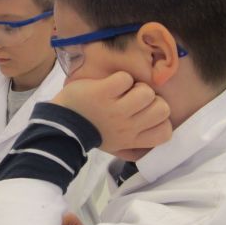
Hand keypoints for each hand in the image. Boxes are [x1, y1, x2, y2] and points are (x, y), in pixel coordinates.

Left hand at [52, 71, 171, 159]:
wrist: (60, 124)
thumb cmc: (89, 132)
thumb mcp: (114, 146)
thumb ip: (134, 146)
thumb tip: (152, 143)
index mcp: (131, 139)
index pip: (165, 133)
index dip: (161, 120)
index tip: (146, 115)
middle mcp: (127, 126)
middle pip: (162, 109)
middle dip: (152, 99)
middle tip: (134, 100)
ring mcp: (115, 109)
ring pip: (146, 92)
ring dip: (136, 86)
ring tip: (122, 91)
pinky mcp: (102, 93)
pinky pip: (124, 79)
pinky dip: (118, 78)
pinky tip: (109, 85)